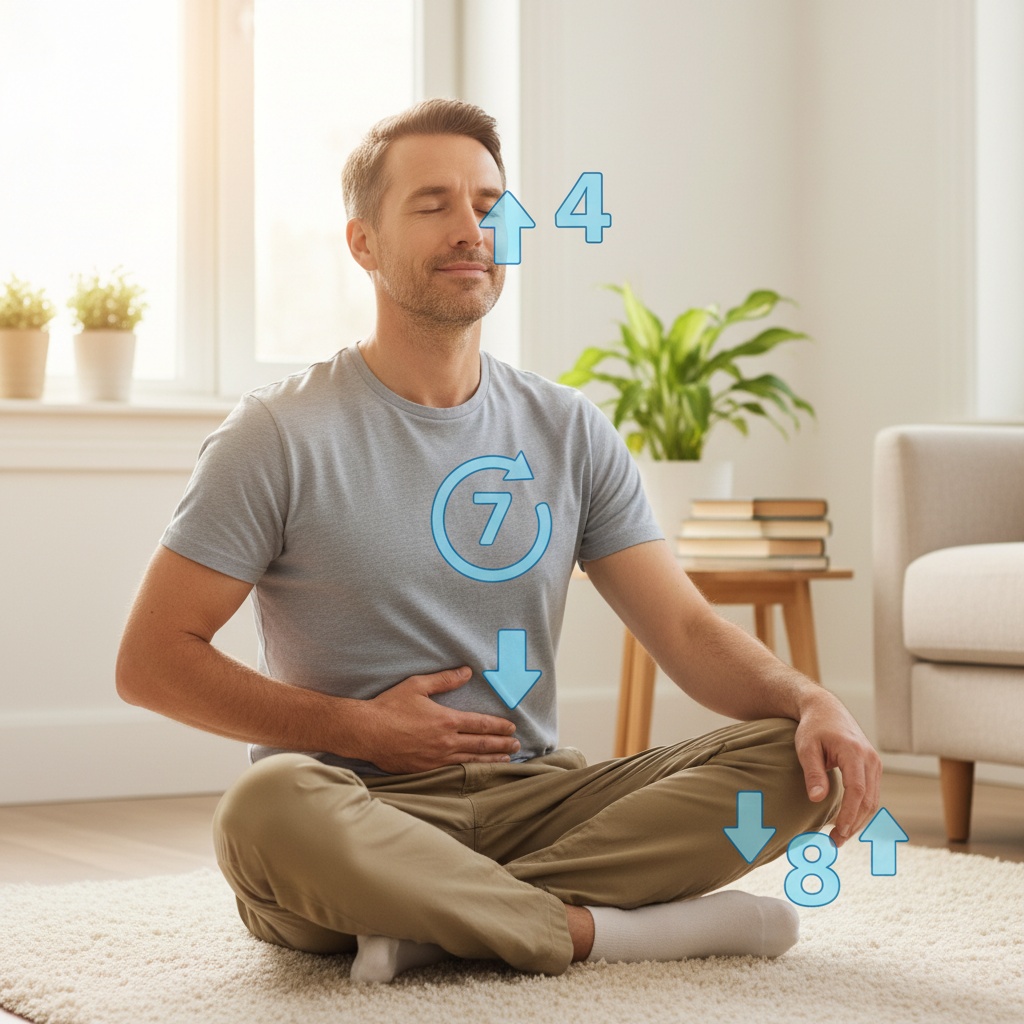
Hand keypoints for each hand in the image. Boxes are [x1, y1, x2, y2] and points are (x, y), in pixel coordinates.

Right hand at [352, 666, 519, 773]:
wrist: (366, 732)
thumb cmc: (390, 707)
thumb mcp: (418, 686)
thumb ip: (445, 680)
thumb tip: (467, 672)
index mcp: (446, 720)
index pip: (481, 724)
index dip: (499, 726)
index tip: (512, 727)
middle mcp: (445, 742)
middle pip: (481, 744)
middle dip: (501, 744)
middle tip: (517, 744)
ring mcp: (436, 759)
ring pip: (470, 760)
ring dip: (490, 759)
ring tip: (505, 759)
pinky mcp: (425, 770)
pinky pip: (453, 771)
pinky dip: (469, 770)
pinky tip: (476, 770)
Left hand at [793, 689, 881, 846]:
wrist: (826, 710)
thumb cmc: (813, 728)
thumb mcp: (806, 747)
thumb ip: (813, 772)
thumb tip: (816, 799)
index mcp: (854, 752)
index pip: (857, 790)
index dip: (850, 814)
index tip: (839, 833)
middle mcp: (870, 758)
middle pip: (868, 799)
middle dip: (854, 824)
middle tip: (835, 843)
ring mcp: (874, 763)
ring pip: (872, 800)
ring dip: (858, 821)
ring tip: (839, 838)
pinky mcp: (873, 767)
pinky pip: (871, 794)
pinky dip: (861, 810)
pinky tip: (847, 822)